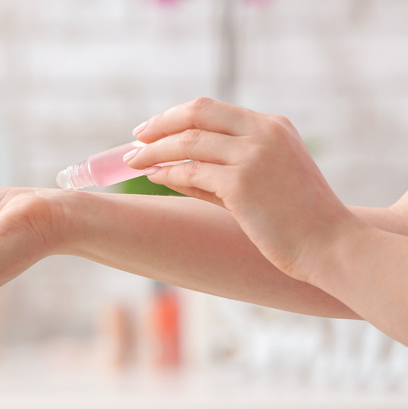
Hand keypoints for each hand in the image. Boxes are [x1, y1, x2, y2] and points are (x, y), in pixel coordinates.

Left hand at [124, 97, 362, 280]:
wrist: (329, 244)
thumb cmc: (295, 218)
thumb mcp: (262, 180)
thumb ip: (220, 169)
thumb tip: (169, 169)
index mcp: (272, 125)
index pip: (211, 108)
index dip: (175, 115)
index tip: (151, 128)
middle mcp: (263, 132)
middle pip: (196, 113)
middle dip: (159, 124)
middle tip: (135, 139)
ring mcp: (253, 155)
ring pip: (188, 141)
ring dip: (155, 151)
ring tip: (134, 162)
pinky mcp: (242, 182)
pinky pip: (191, 171)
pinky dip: (168, 173)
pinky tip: (156, 178)